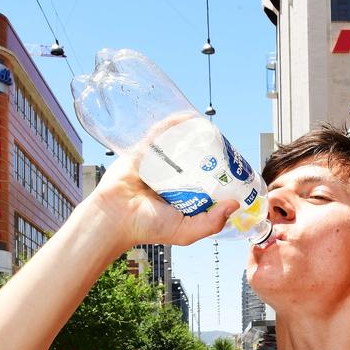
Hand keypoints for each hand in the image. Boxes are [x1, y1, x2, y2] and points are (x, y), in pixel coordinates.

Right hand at [89, 113, 240, 247]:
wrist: (115, 216)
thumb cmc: (147, 227)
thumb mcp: (186, 231)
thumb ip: (211, 223)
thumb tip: (235, 204)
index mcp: (182, 196)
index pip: (206, 180)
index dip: (220, 172)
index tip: (232, 166)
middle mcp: (171, 178)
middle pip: (195, 160)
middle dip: (210, 151)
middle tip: (223, 144)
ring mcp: (158, 163)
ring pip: (179, 145)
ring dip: (193, 135)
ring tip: (209, 129)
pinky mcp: (144, 151)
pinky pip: (160, 134)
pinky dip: (173, 124)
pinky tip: (188, 118)